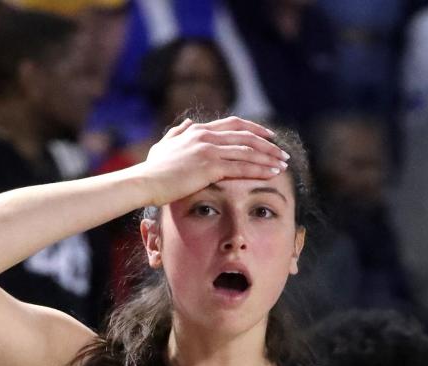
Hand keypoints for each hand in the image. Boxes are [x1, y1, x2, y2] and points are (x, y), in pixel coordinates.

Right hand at [142, 116, 289, 207]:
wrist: (144, 181)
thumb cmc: (152, 169)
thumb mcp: (163, 146)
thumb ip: (177, 133)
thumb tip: (188, 122)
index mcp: (198, 130)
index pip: (234, 125)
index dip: (254, 129)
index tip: (268, 136)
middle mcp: (207, 136)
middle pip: (246, 136)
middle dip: (267, 144)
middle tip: (281, 152)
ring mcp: (209, 150)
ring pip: (248, 151)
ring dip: (268, 157)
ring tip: (282, 164)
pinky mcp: (210, 166)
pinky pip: (242, 167)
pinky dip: (260, 169)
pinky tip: (272, 173)